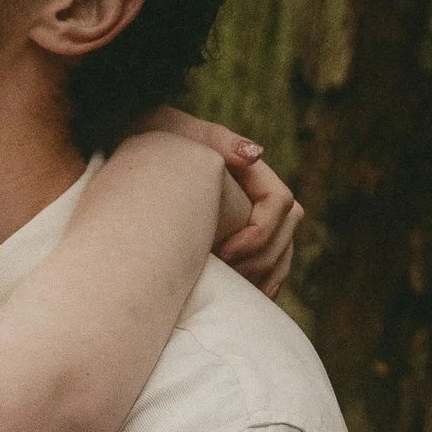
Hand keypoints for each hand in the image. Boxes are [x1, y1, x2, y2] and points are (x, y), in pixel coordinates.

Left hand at [143, 107, 303, 296]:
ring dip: (268, 273)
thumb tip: (255, 154)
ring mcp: (255, 217)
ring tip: (241, 292)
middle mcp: (261, 196)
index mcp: (254, 172)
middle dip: (262, 258)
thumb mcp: (187, 135)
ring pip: (283, 249)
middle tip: (228, 274)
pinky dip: (264, 279)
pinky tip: (249, 296)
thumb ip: (220, 142)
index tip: (225, 251)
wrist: (144, 151)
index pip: (281, 202)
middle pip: (287, 230)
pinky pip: (269, 261)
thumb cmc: (164, 140)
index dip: (261, 231)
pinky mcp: (242, 237)